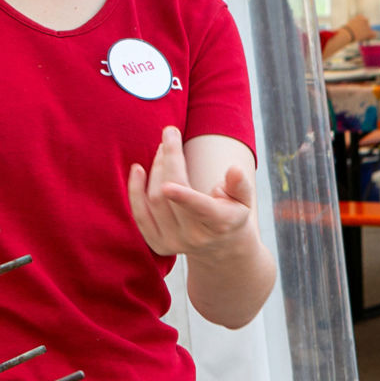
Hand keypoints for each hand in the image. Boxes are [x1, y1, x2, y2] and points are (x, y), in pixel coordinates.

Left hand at [128, 127, 255, 258]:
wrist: (220, 247)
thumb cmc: (232, 213)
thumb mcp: (244, 200)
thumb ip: (240, 185)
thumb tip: (235, 169)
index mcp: (219, 224)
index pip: (200, 209)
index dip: (184, 197)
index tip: (168, 185)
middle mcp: (194, 237)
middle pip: (171, 195)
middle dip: (168, 159)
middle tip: (170, 133)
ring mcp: (174, 242)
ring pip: (155, 200)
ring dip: (156, 168)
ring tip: (162, 148)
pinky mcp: (158, 244)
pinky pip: (140, 215)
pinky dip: (135, 191)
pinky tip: (138, 169)